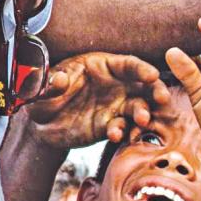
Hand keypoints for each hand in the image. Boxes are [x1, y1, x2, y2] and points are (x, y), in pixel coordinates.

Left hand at [26, 52, 169, 147]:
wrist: (40, 126)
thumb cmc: (40, 97)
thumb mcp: (38, 88)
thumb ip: (48, 82)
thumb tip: (60, 78)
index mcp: (101, 66)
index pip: (127, 64)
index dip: (141, 69)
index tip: (152, 75)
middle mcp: (115, 85)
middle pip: (143, 86)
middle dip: (155, 91)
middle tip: (162, 100)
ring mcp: (116, 106)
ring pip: (139, 108)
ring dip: (143, 114)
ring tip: (140, 121)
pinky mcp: (112, 125)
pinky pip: (125, 128)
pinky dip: (126, 132)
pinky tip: (119, 136)